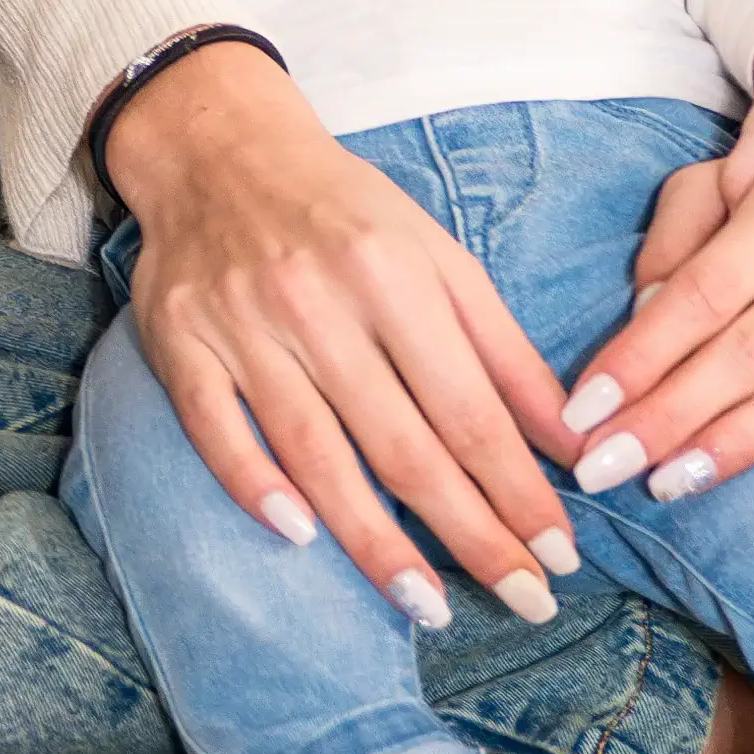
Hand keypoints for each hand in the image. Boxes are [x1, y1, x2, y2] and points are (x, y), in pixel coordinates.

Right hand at [108, 47, 585, 627]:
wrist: (218, 147)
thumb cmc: (345, 211)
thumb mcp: (439, 259)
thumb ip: (505, 351)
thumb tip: (573, 443)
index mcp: (392, 274)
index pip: (470, 408)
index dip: (519, 490)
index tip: (562, 556)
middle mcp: (318, 302)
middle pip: (403, 445)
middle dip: (472, 534)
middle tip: (526, 602)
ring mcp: (243, 324)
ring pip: (316, 454)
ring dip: (376, 542)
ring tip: (430, 606)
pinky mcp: (180, 340)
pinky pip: (216, 429)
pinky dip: (254, 485)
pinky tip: (300, 538)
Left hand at [566, 113, 753, 500]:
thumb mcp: (725, 189)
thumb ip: (678, 235)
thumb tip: (644, 305)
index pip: (702, 291)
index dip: (640, 354)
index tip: (583, 412)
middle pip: (748, 346)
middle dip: (669, 414)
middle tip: (604, 467)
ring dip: (742, 435)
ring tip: (672, 480)